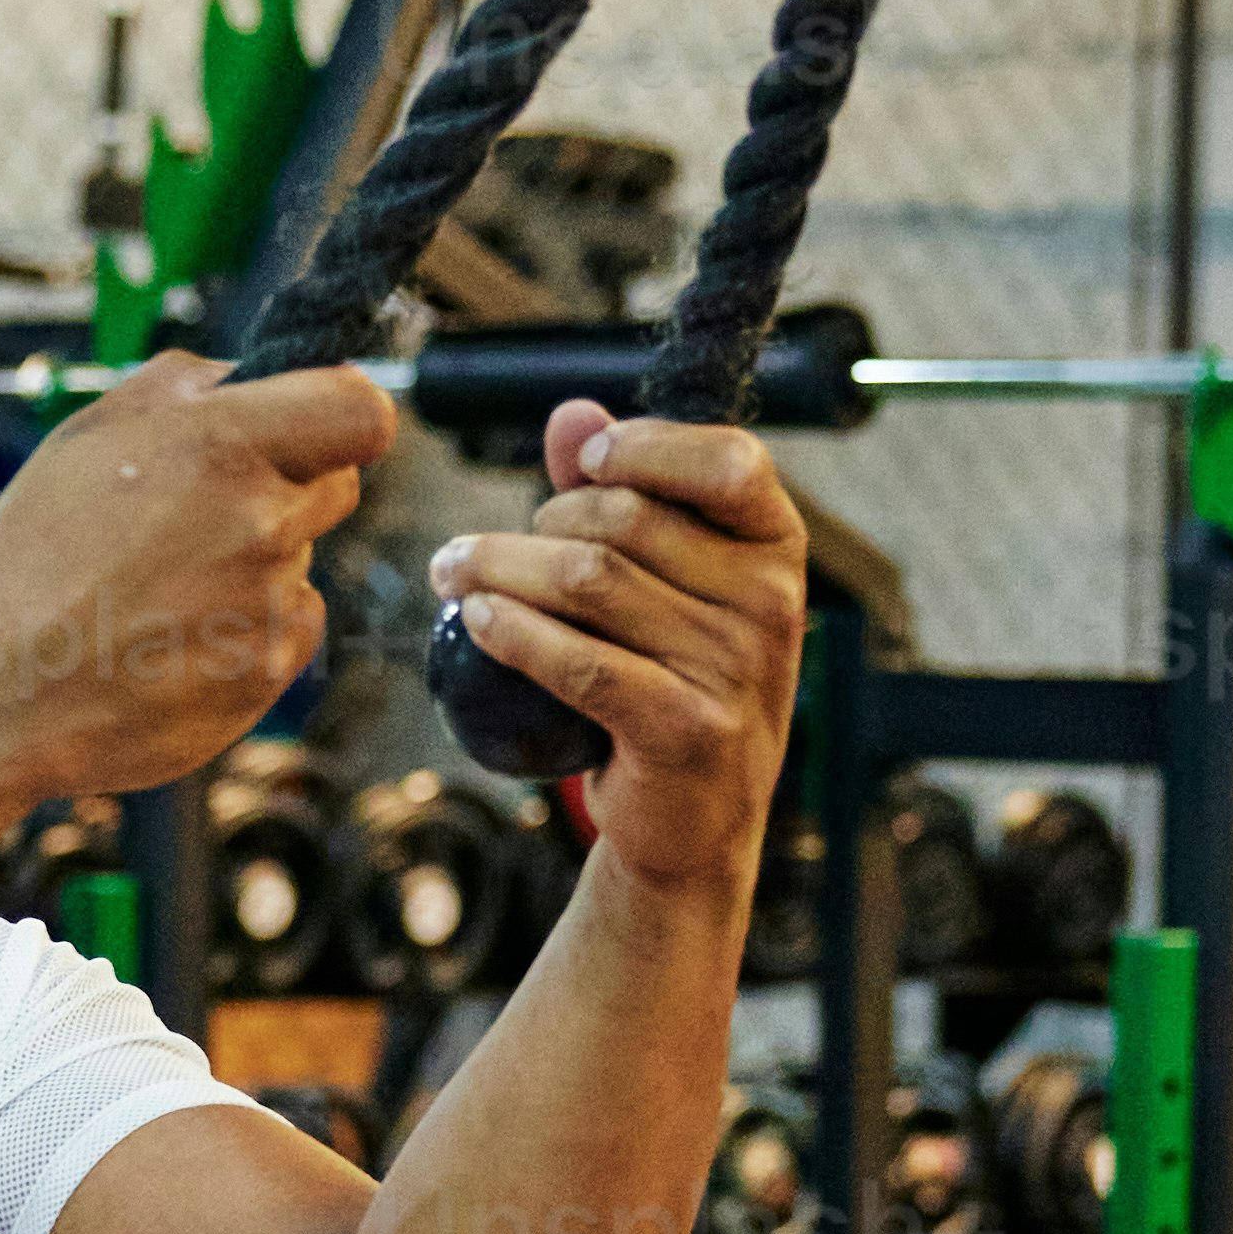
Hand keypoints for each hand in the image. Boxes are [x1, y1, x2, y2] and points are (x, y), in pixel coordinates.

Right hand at [0, 354, 388, 817]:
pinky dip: (246, 631)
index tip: (319, 426)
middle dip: (288, 489)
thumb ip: (180, 385)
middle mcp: (261, 521)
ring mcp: (270, 602)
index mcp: (221, 445)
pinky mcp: (268, 673)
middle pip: (338, 487)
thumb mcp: (87, 435)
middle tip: (204, 515)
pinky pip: (289, 631)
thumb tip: (242, 375)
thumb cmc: (31, 559)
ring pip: (300, 562)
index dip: (347, 414)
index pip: (361, 412)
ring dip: (252, 566)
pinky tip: (173, 641)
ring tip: (159, 593)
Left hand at [430, 410, 807, 901]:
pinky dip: (513, 632)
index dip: (648, 447)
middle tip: (485, 549)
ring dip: (500, 568)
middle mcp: (771, 604)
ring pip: (589, 582)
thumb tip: (574, 414)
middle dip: (539, 522)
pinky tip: (476, 619)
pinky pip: (579, 662)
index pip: (729, 462)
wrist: (696, 819)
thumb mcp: (673, 584)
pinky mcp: (685, 729)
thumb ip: (628, 493)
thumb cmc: (678, 681)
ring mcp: (735, 670)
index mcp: (779, 549)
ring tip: (453, 572)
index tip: (584, 465)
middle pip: (627, 520)